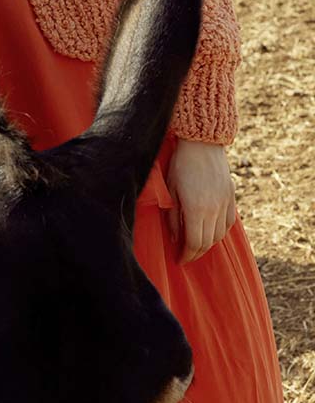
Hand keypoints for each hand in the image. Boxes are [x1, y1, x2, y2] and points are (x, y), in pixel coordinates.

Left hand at [166, 139, 235, 264]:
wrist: (202, 143)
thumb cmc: (180, 164)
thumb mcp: (171, 191)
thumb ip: (173, 217)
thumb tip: (175, 238)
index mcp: (196, 209)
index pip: (194, 243)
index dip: (187, 255)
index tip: (179, 260)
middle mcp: (214, 209)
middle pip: (208, 242)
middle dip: (196, 253)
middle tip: (186, 255)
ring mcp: (225, 203)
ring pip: (220, 234)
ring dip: (209, 244)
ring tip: (197, 246)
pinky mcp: (231, 196)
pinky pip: (229, 222)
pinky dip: (220, 232)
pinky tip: (211, 232)